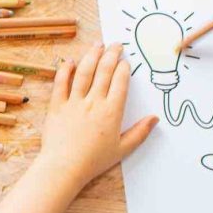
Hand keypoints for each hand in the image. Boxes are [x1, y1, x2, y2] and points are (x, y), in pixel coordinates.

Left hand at [38, 43, 157, 187]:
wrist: (64, 167)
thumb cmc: (92, 161)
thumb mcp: (121, 150)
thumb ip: (139, 133)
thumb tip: (155, 119)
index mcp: (111, 112)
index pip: (120, 82)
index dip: (123, 68)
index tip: (125, 61)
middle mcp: (94, 102)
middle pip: (104, 71)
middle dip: (111, 55)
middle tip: (115, 45)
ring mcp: (74, 102)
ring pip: (84, 72)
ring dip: (92, 55)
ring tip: (97, 45)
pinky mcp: (57, 106)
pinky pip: (61, 83)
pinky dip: (65, 70)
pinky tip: (71, 61)